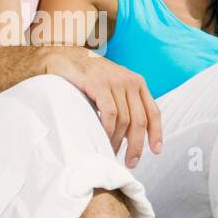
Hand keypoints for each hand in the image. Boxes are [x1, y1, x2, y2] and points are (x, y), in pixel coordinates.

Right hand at [42, 46, 163, 166]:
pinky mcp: (98, 84)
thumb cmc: (86, 76)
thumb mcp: (111, 88)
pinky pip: (110, 113)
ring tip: (111, 152)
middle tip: (130, 162)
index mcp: (137, 83)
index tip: (156, 151)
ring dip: (118, 141)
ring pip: (125, 120)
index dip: (157, 133)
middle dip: (137, 145)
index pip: (153, 112)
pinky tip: (103, 138)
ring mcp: (115, 81)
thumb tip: (130, 135)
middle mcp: (130, 81)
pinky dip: (107, 129)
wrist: (61, 55)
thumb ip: (123, 105)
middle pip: (140, 121)